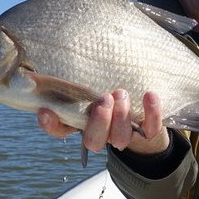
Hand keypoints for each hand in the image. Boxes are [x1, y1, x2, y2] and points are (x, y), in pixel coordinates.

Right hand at [37, 89, 168, 154]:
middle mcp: (100, 133)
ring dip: (121, 116)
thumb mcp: (86, 84)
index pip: (60, 130)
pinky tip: (149, 95)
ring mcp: (123, 134)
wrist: (140, 111)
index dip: (52, 125)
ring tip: (120, 93)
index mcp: (80, 123)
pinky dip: (151, 112)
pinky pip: (151, 129)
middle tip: (103, 99)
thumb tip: (51, 57)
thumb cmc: (104, 91)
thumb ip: (71, 79)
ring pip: (120, 137)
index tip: (46, 111)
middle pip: (94, 141)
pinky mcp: (146, 131)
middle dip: (99, 121)